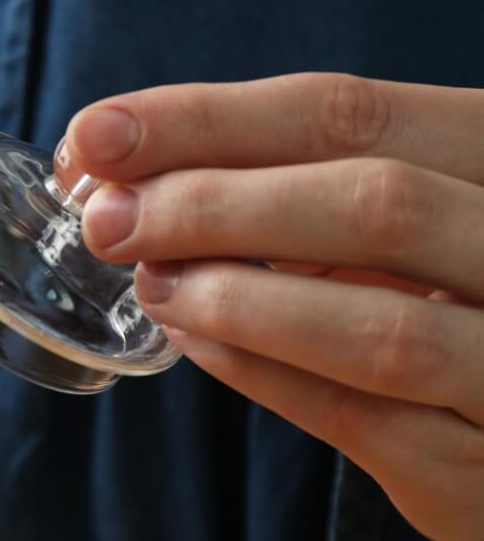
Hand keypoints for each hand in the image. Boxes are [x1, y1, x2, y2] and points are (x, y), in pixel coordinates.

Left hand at [64, 73, 483, 540]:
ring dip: (239, 303)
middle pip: (377, 206)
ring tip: (152, 284)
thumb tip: (118, 160)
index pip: (351, 116)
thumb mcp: (392, 212)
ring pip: (384, 330)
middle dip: (214, 207)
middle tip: (107, 220)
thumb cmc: (442, 293)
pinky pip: (367, 424)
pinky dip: (265, 377)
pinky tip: (198, 344)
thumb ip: (287, 179)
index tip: (97, 135)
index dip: (207, 121)